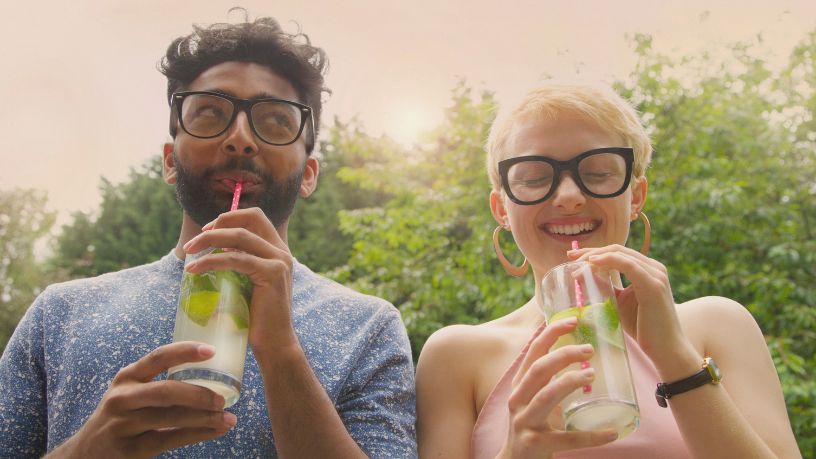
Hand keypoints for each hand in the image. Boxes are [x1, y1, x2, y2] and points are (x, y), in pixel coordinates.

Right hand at [49, 342, 235, 458]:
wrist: (84, 454)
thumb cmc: (120, 416)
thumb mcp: (129, 393)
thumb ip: (158, 383)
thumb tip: (210, 377)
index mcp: (127, 377)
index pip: (158, 358)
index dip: (185, 352)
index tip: (211, 350)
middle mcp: (123, 398)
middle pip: (166, 391)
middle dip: (198, 394)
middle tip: (222, 399)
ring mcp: (125, 424)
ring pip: (171, 418)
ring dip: (204, 418)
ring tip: (227, 418)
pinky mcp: (130, 449)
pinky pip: (170, 439)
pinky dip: (198, 435)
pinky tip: (215, 432)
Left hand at [183, 208, 297, 354]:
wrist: (275, 344)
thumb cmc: (257, 319)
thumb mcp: (249, 285)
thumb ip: (240, 266)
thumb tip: (212, 254)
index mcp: (278, 251)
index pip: (256, 217)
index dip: (230, 217)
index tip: (208, 230)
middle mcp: (282, 252)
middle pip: (251, 218)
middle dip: (218, 223)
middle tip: (195, 242)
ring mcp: (279, 261)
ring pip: (239, 236)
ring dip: (209, 240)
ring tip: (188, 251)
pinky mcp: (272, 274)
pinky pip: (235, 259)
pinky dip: (211, 261)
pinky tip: (194, 269)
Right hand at [498, 318, 618, 458]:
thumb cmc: (532, 426)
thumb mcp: (534, 398)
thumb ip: (550, 380)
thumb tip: (580, 353)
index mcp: (520, 385)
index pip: (533, 352)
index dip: (552, 333)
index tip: (573, 320)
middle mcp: (518, 400)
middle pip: (539, 369)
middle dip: (564, 355)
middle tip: (589, 350)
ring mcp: (524, 422)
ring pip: (547, 396)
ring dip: (571, 383)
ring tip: (592, 376)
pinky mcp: (534, 444)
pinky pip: (566, 438)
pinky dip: (591, 436)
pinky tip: (611, 432)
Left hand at [567, 244, 690, 362]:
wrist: (666, 349)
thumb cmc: (642, 328)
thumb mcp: (618, 302)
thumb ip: (605, 287)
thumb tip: (582, 276)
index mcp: (647, 269)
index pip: (617, 253)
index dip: (594, 252)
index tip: (573, 257)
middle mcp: (654, 267)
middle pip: (617, 250)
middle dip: (591, 251)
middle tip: (570, 257)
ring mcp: (655, 274)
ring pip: (620, 254)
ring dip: (596, 256)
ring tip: (577, 264)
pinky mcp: (653, 285)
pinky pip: (628, 265)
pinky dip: (609, 261)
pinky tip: (593, 264)